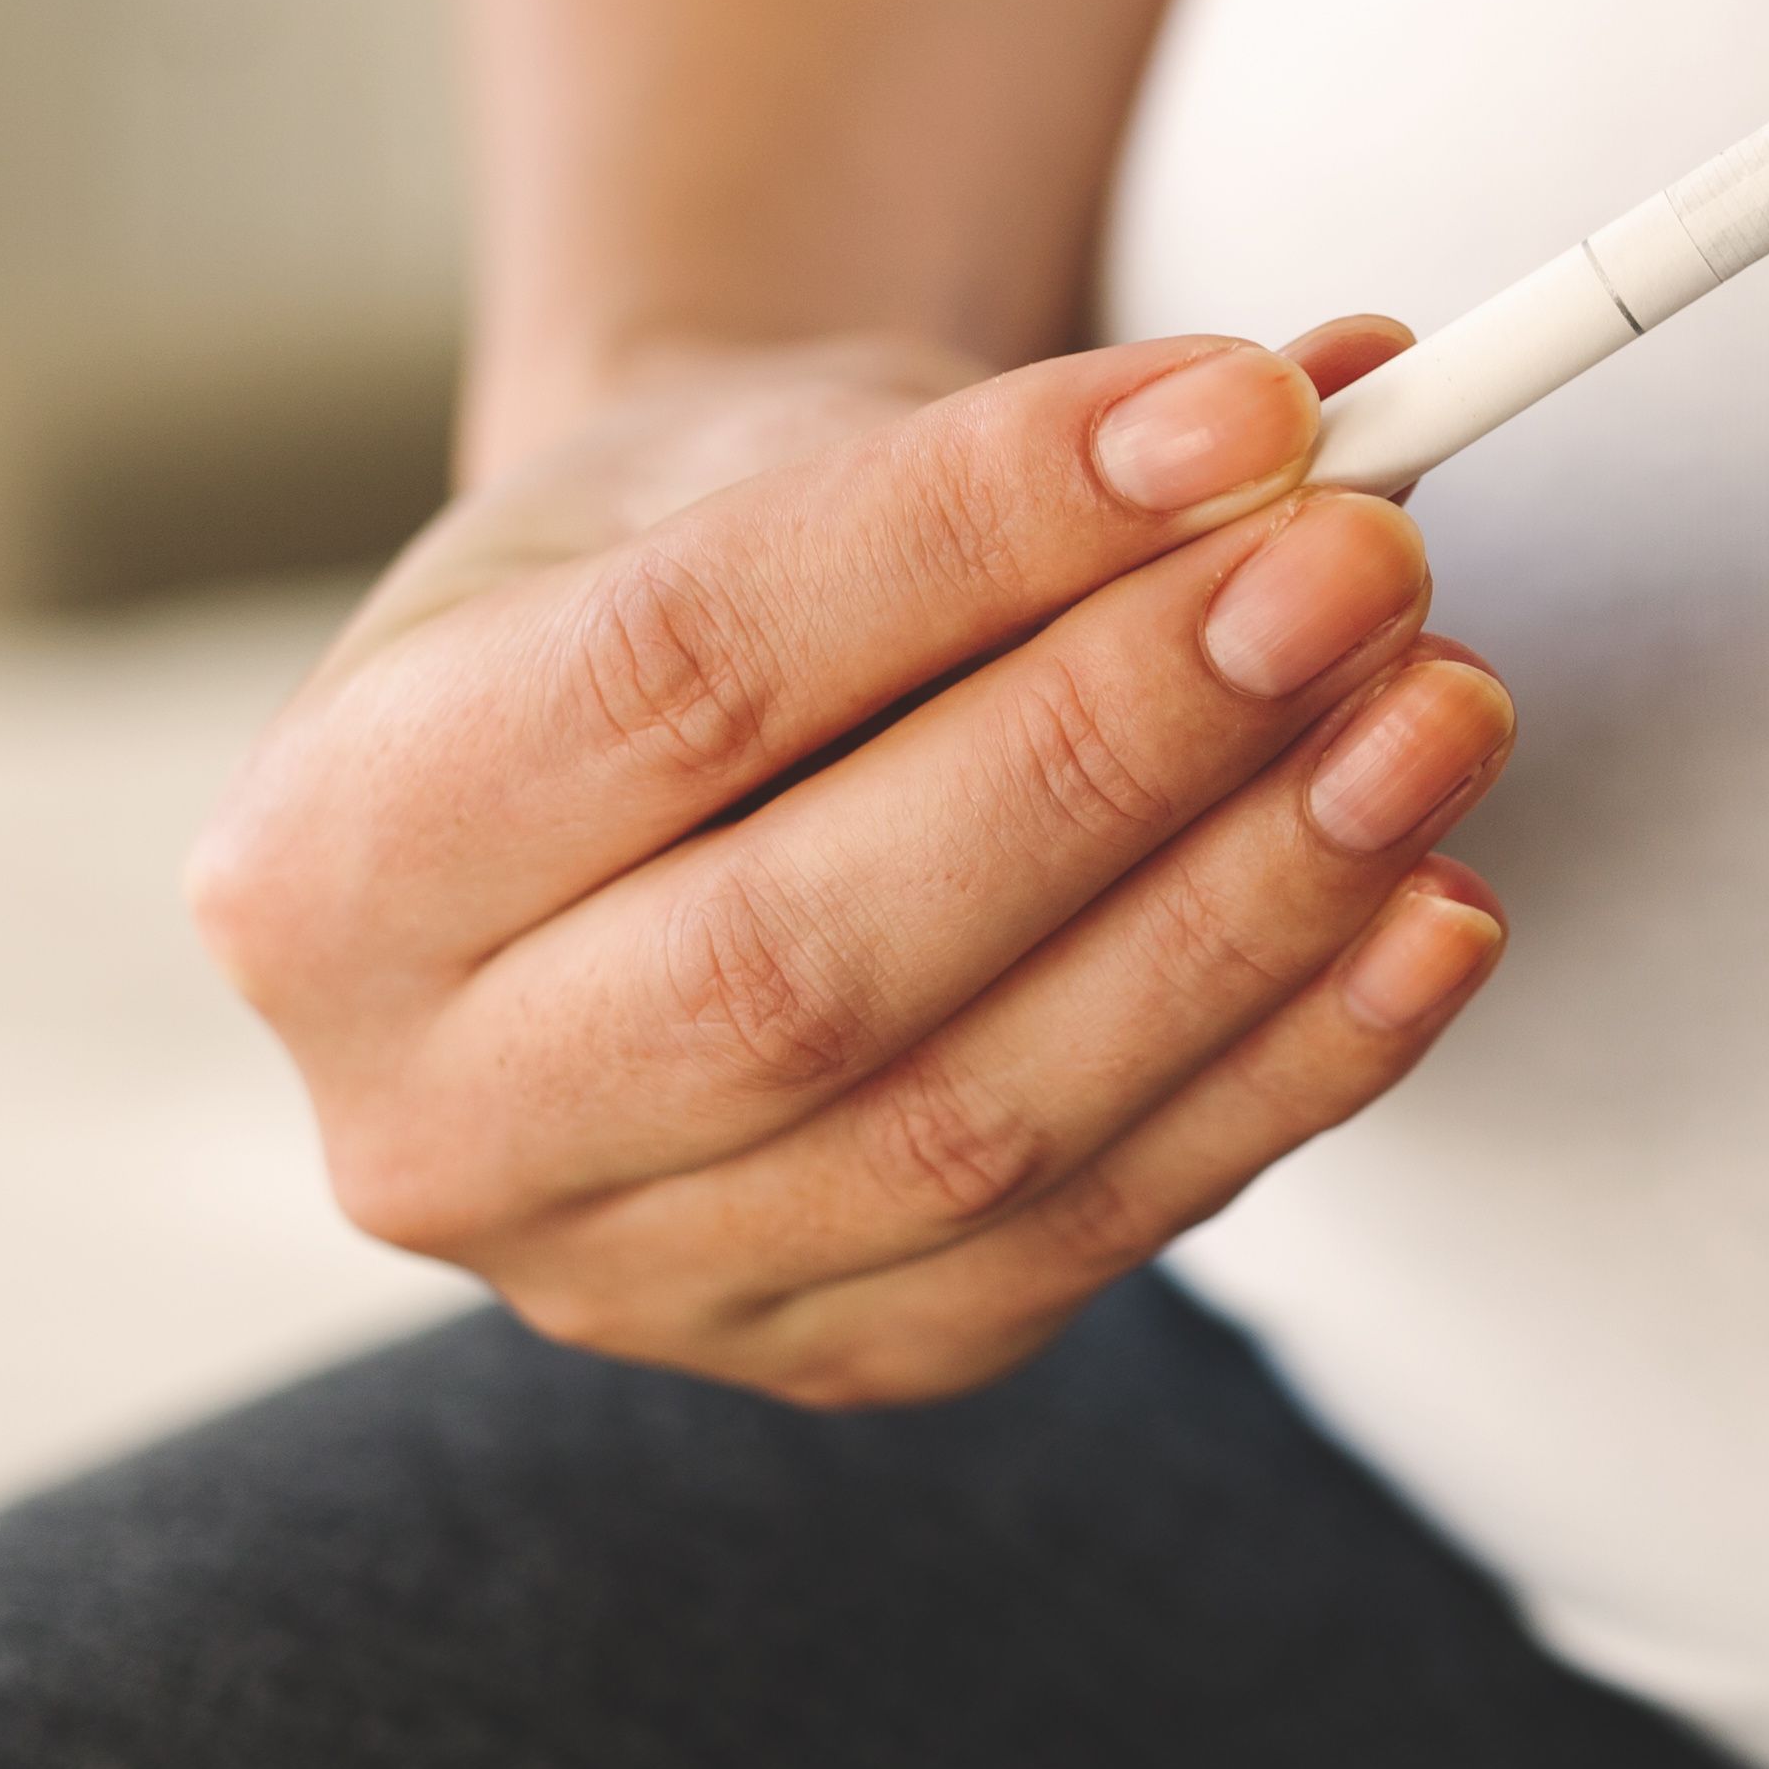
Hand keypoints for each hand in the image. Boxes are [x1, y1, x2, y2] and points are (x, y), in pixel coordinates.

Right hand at [194, 321, 1513, 1404]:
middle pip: (808, 954)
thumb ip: (1017, 450)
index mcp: (330, 858)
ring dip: (1254, 912)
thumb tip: (1326, 408)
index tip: (1244, 412)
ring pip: (976, 1123)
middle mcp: (433, 1117)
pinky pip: (1098, 1231)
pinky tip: (1436, 909)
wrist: (666, 766)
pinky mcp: (837, 1360)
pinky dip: (1297, 1069)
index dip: (982, 540)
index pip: (682, 682)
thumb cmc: (702, 573)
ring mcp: (629, 1279)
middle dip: (1125, 750)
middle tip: (1365, 571)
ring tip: (1438, 711)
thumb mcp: (774, 457)